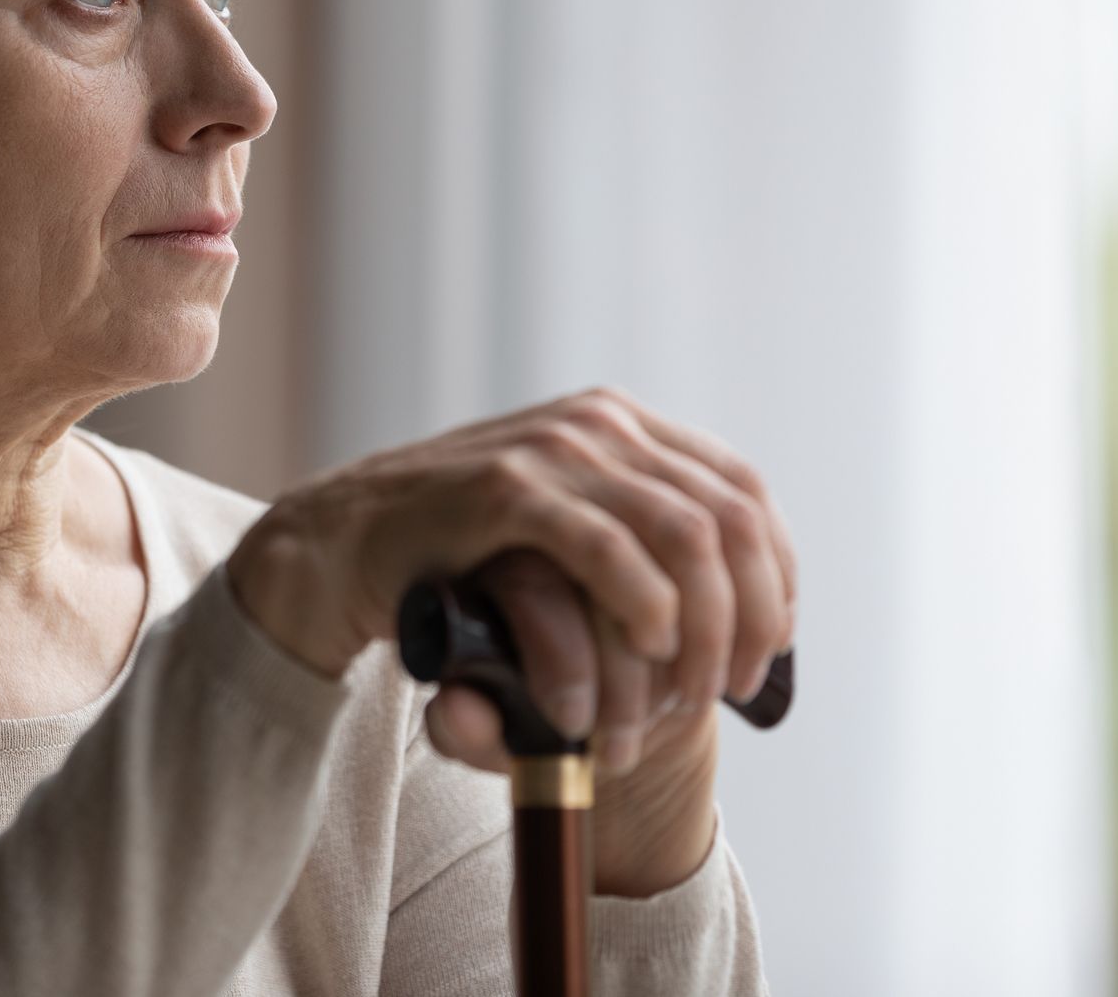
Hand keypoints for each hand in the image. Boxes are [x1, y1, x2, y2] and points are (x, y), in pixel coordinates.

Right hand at [225, 386, 797, 890]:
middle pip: (728, 517)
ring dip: (704, 626)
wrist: (343, 544)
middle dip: (748, 613)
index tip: (769, 647)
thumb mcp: (562, 535)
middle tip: (732, 687)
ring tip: (687, 693)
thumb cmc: (460, 555)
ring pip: (686, 533)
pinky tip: (647, 648)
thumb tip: (737, 596)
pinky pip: (608, 547)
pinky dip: (643, 604)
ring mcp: (553, 448)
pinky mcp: (506, 490)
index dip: (774, 573)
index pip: (744, 489)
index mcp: (622, 425)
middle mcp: (599, 424)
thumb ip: (634, 539)